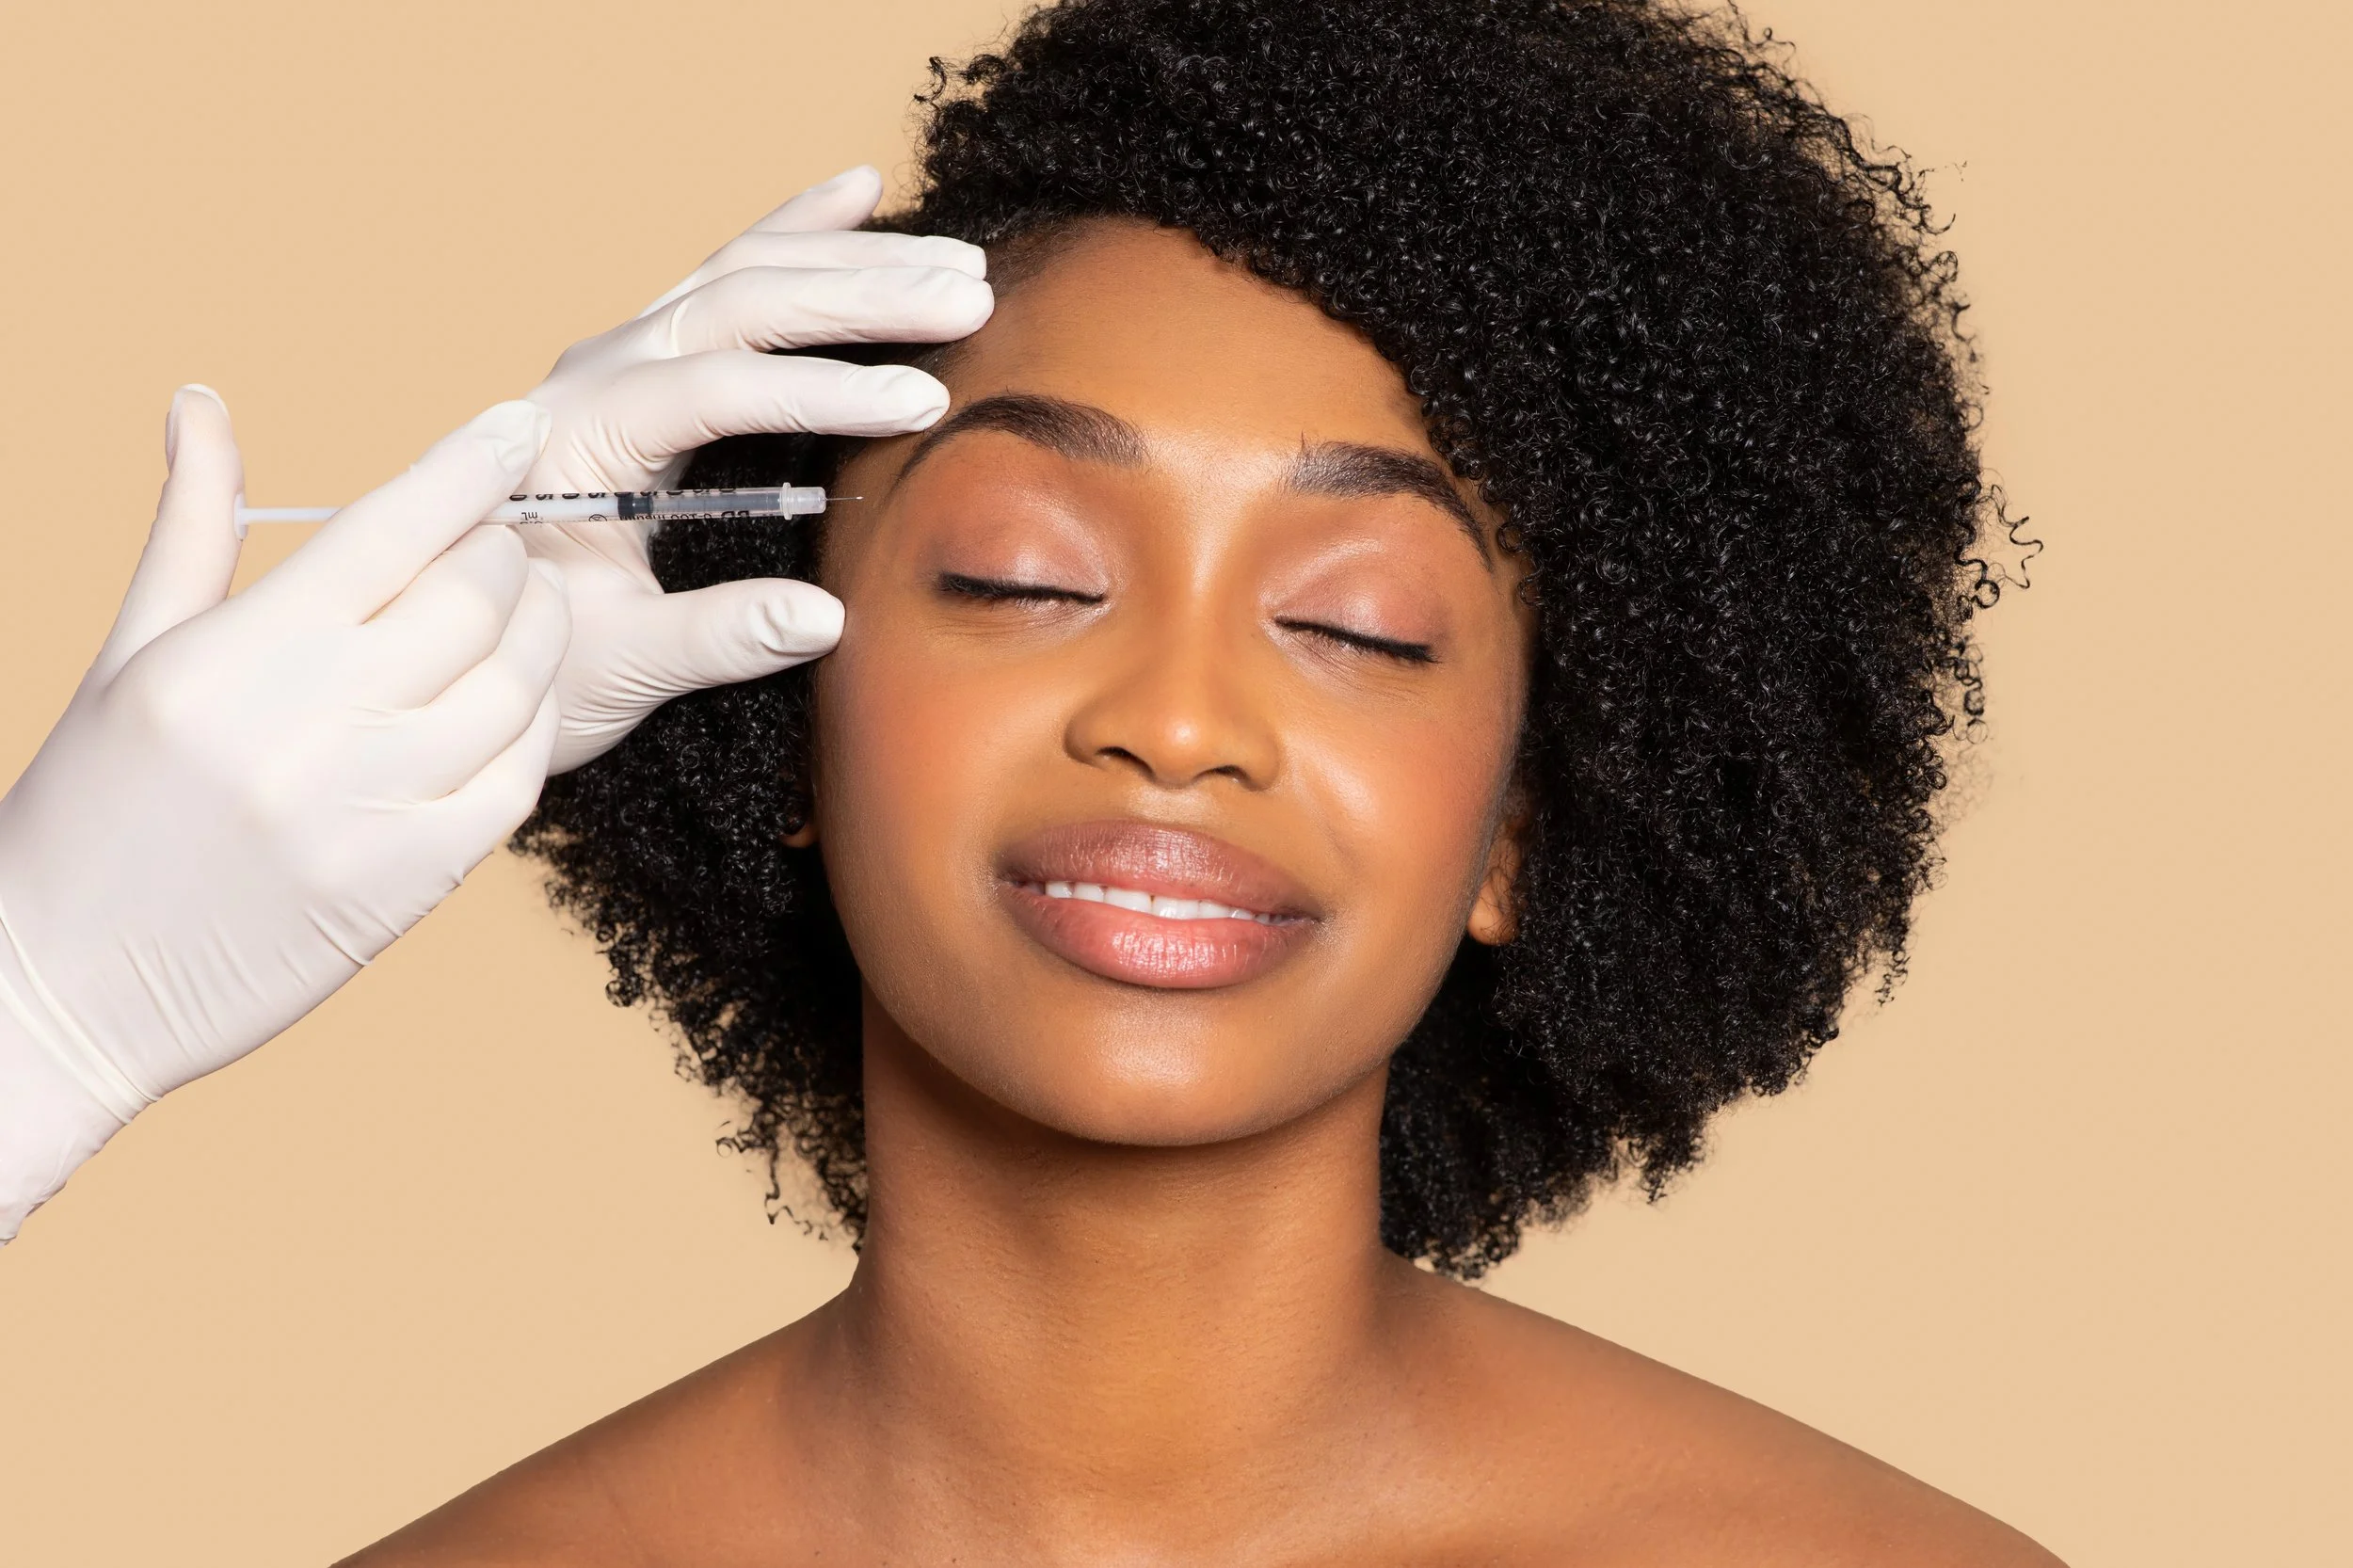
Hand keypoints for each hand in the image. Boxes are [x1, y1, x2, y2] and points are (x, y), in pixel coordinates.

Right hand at [0, 389, 567, 1237]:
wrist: (63, 989)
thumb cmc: (91, 810)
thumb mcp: (131, 656)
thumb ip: (193, 527)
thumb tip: (201, 401)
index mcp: (234, 656)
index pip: (387, 528)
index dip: (467, 465)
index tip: (513, 425)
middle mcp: (309, 726)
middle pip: (471, 599)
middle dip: (505, 552)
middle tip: (501, 541)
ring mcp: (370, 810)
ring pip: (514, 685)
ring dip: (539, 632)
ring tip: (524, 609)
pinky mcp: (412, 883)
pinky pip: (516, 779)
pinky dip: (532, 725)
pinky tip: (514, 700)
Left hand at [518, 164, 992, 771]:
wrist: (458, 636)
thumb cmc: (530, 658)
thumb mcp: (616, 668)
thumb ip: (716, 638)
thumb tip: (826, 617)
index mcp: (577, 439)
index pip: (712, 389)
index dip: (820, 391)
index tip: (919, 406)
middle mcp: (596, 376)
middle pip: (737, 304)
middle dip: (861, 296)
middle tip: (968, 301)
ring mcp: (622, 360)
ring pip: (742, 278)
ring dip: (853, 265)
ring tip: (958, 269)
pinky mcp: (649, 365)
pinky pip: (726, 280)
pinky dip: (796, 235)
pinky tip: (859, 192)